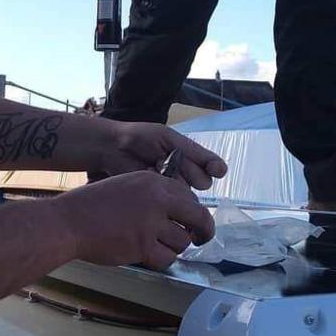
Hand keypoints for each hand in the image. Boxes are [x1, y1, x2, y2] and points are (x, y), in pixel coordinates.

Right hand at [53, 170, 214, 269]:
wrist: (68, 222)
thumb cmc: (90, 207)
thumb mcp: (124, 186)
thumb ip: (150, 195)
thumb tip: (175, 212)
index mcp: (152, 181)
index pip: (189, 196)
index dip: (193, 211)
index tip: (192, 221)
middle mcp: (156, 199)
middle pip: (198, 217)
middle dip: (203, 231)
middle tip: (201, 239)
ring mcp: (151, 223)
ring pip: (182, 241)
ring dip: (172, 248)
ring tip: (155, 247)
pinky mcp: (143, 245)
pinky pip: (167, 258)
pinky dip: (161, 261)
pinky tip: (147, 256)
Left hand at [98, 121, 227, 189]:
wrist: (114, 146)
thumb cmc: (141, 138)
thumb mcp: (169, 138)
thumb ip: (194, 153)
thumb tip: (221, 171)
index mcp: (190, 157)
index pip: (211, 166)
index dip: (213, 167)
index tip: (216, 169)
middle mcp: (184, 173)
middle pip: (202, 182)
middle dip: (190, 172)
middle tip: (168, 159)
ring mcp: (171, 186)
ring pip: (187, 192)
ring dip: (175, 179)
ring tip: (155, 164)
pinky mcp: (158, 197)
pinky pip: (171, 198)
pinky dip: (162, 186)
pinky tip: (149, 174)